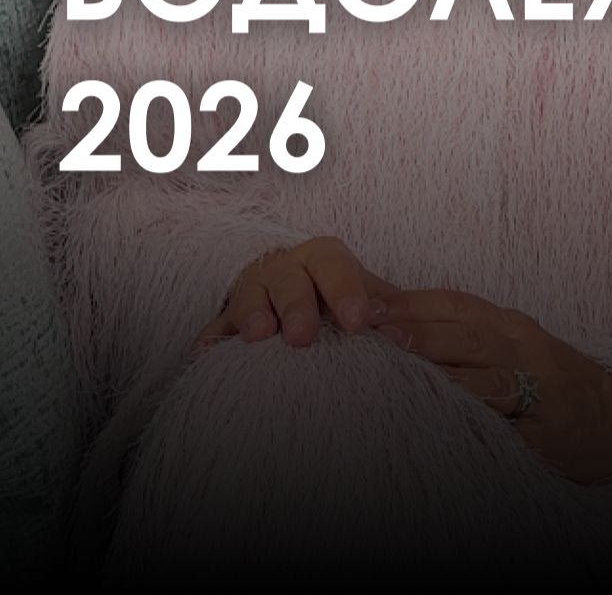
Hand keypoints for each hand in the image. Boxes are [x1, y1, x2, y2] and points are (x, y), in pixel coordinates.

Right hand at [193, 236, 402, 351]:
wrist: (291, 289)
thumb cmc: (333, 296)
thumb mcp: (360, 292)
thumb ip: (383, 307)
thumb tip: (405, 329)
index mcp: (322, 259)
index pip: (335, 265)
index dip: (346, 290)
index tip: (359, 322)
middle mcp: (285, 269)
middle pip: (289, 279)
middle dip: (296, 305)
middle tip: (303, 337)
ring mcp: (252, 292)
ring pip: (249, 296)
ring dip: (253, 314)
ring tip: (259, 335)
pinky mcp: (226, 319)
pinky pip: (215, 327)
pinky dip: (211, 340)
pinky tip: (205, 352)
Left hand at [374, 288, 611, 486]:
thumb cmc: (551, 384)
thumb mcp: (512, 351)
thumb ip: (465, 343)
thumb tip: (398, 334)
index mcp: (509, 325)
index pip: (455, 304)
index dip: (411, 301)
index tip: (366, 301)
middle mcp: (524, 346)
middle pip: (465, 332)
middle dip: (417, 328)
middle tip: (370, 327)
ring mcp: (539, 386)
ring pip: (486, 371)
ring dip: (442, 366)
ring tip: (401, 363)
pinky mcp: (550, 428)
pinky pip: (511, 422)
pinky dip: (480, 416)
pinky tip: (448, 420)